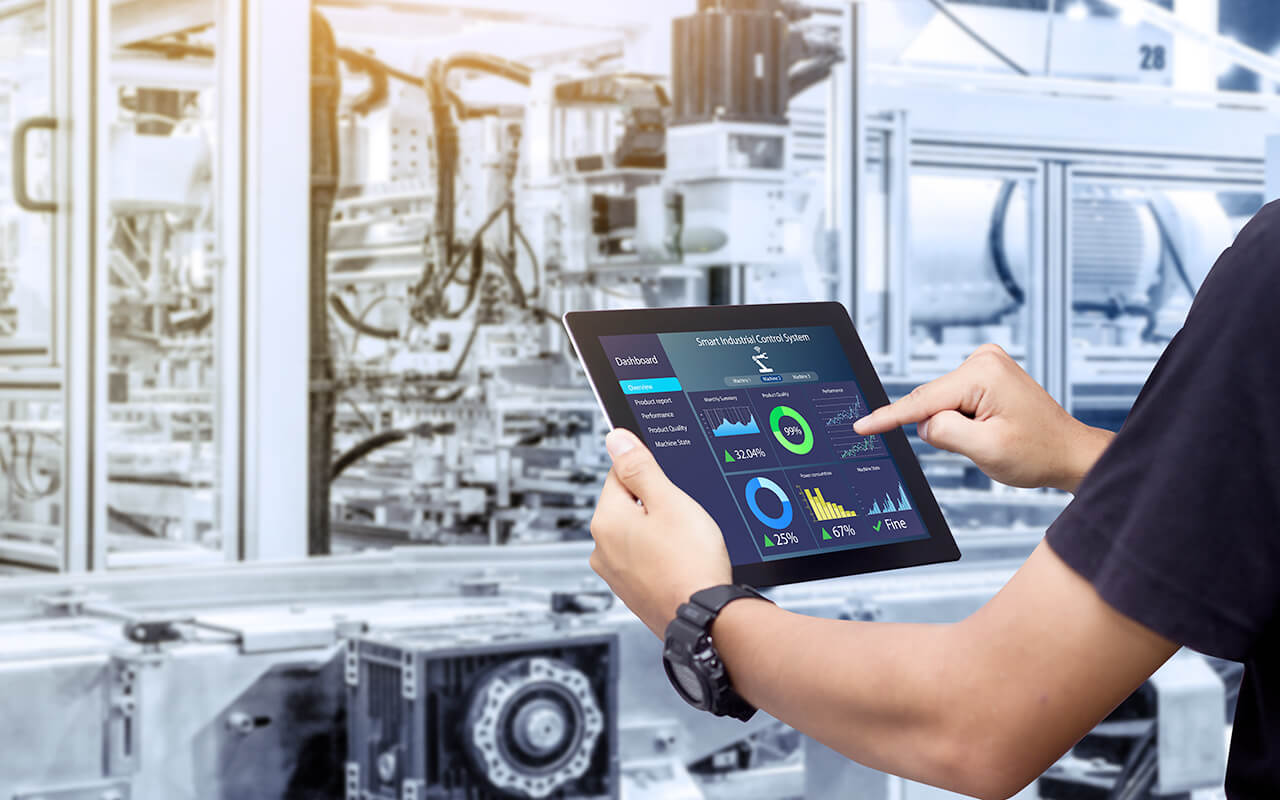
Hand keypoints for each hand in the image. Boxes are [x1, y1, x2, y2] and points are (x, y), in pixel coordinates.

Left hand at [589, 428, 732, 636]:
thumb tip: (616, 439)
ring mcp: (615, 574)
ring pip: (639, 535)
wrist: (706, 619)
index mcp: (605, 521)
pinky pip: (646, 561)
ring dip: (661, 533)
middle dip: (656, 506)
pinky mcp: (632, 593)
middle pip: (629, 506)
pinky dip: (663, 557)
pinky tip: (684, 563)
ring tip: (687, 544)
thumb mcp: (669, 501)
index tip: (672, 487)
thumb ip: (640, 467)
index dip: (651, 475)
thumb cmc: (691, 562)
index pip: (620, 474)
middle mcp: (602, 549)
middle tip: (685, 518)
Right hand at [854, 344, 1112, 491]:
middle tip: (981, 443)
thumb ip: (943, 433)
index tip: (861, 427)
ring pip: (940, 404)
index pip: (922, 401)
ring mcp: (984, 364)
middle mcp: (983, 360)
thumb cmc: (1038, 452)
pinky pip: (952, 402)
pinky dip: (961, 420)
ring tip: (992, 434)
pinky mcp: (984, 375)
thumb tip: (923, 424)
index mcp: (983, 373)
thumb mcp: (986, 450)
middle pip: (932, 402)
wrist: (1067, 452)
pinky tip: (990, 427)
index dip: (889, 417)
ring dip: (955, 426)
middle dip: (944, 428)